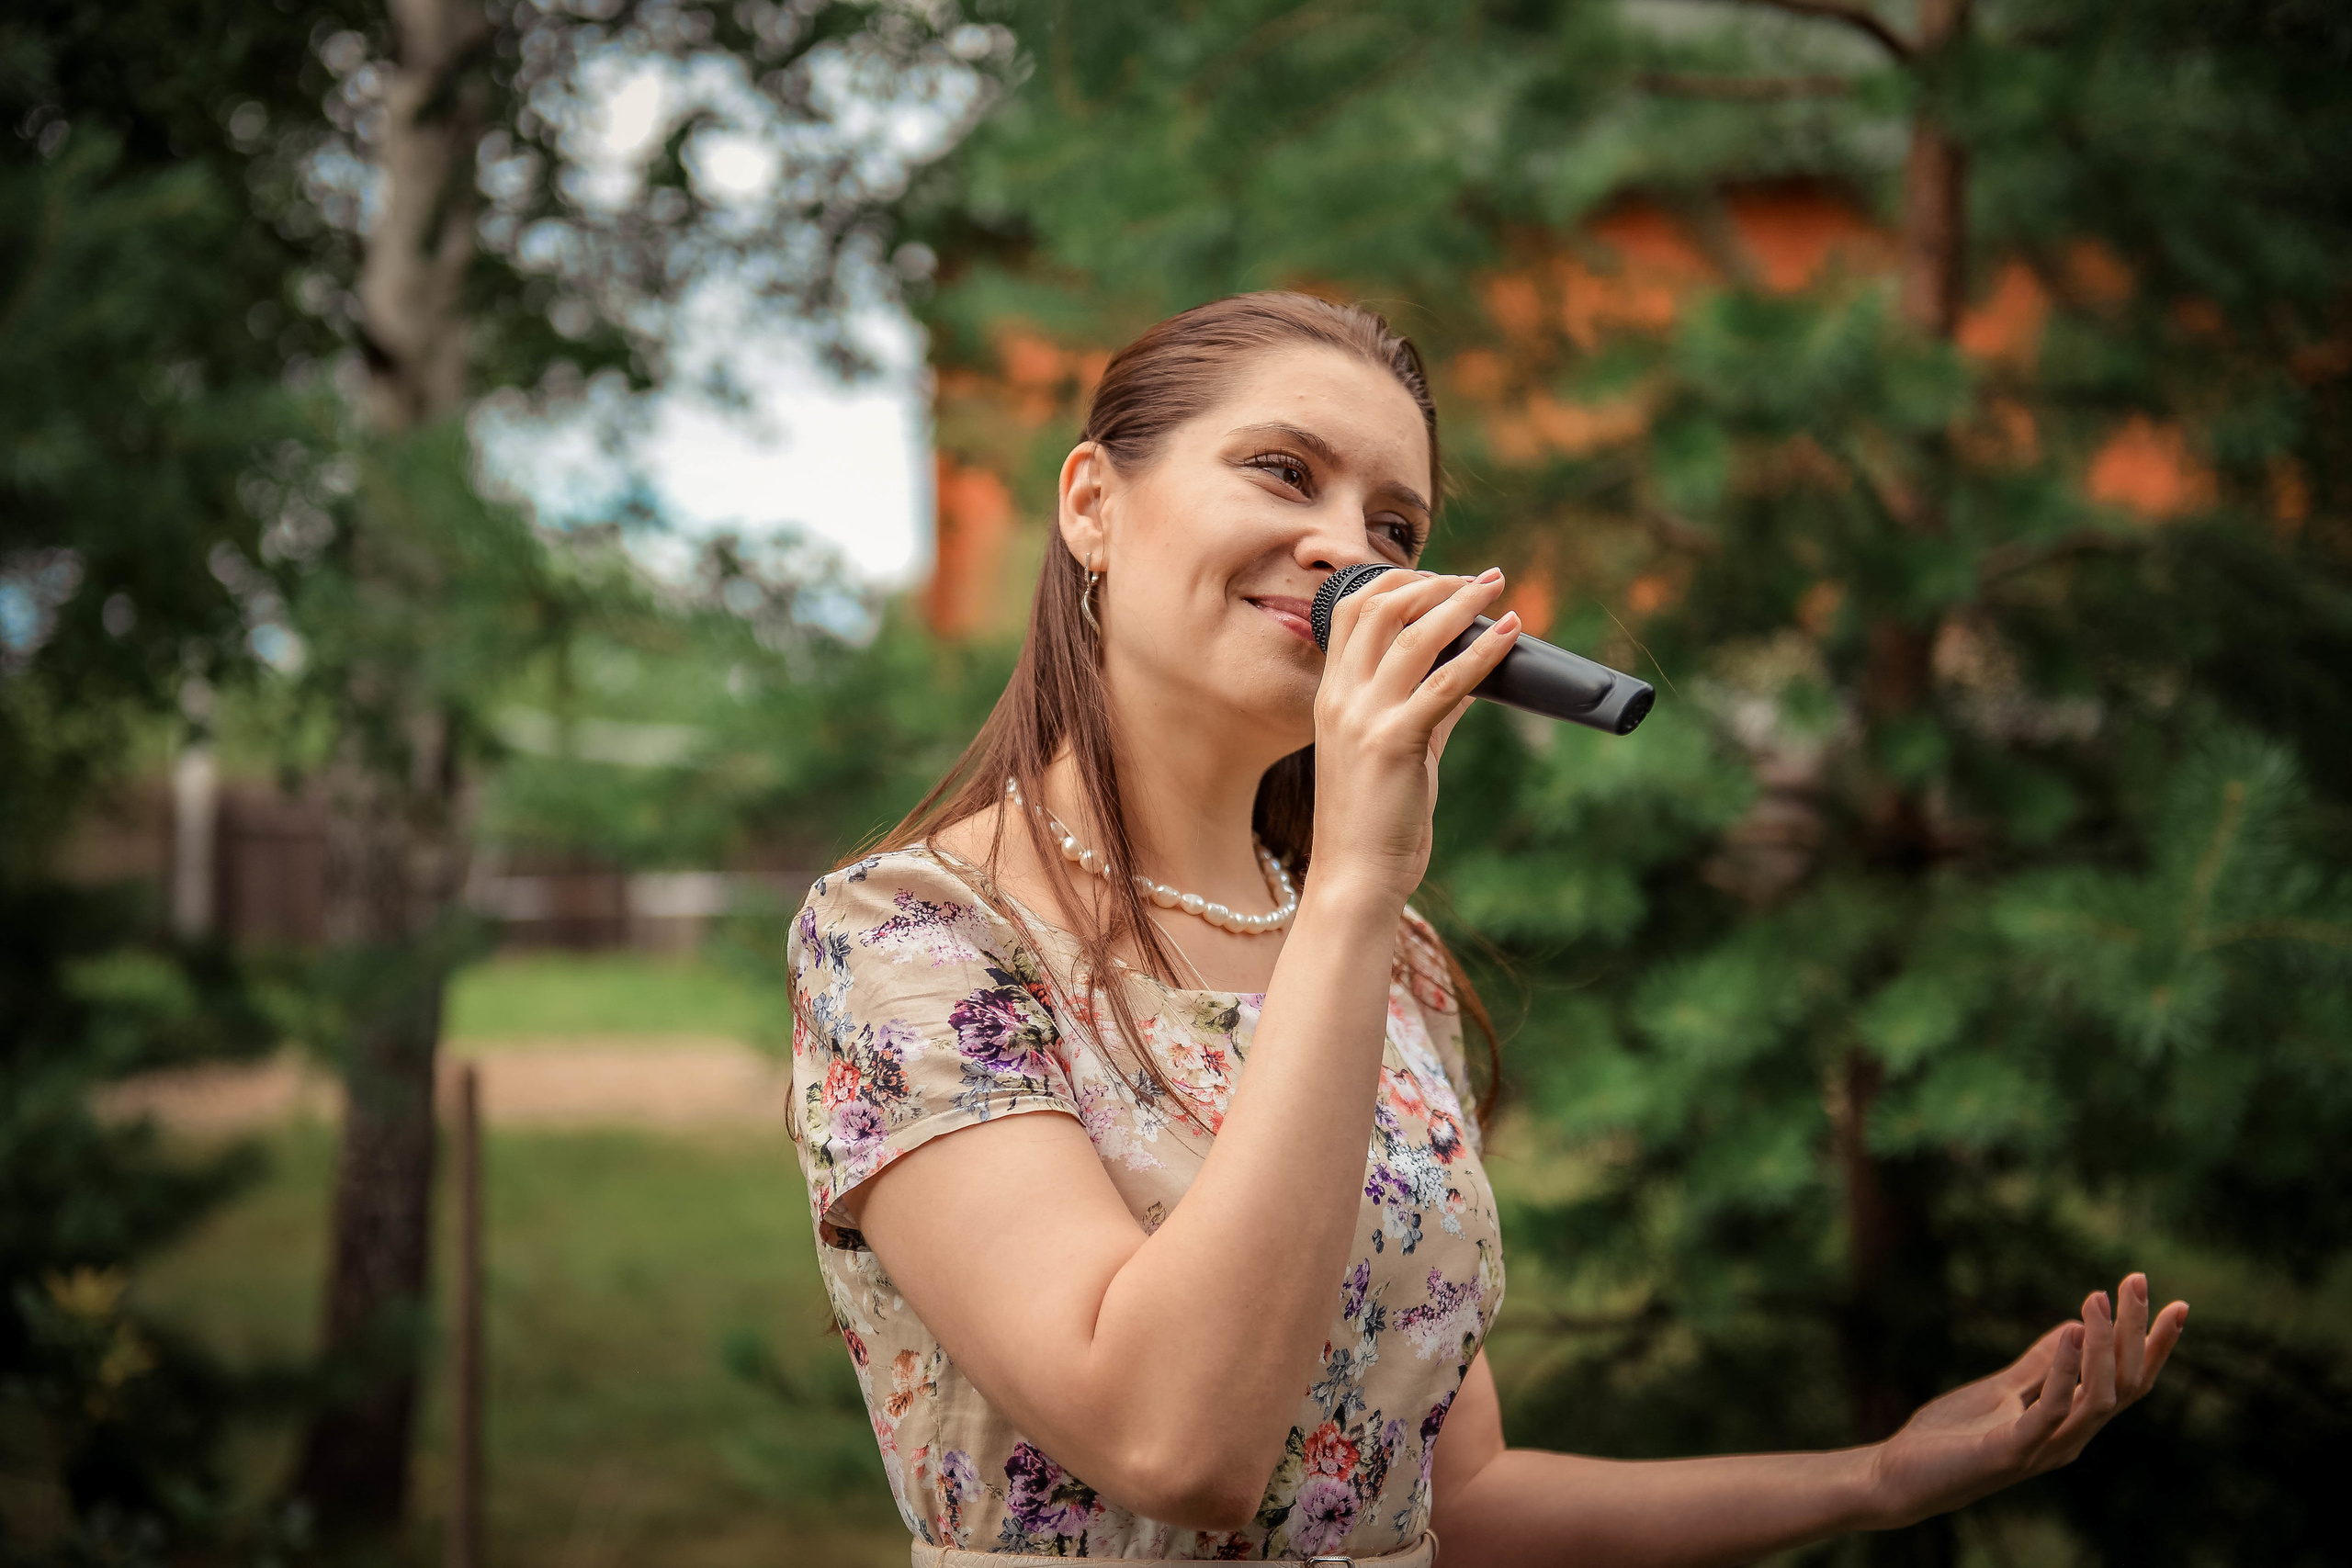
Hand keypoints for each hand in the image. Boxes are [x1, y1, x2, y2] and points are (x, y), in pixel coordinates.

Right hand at [1307, 567, 1518, 903]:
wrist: (1355, 877)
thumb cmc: (1377, 821)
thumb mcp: (1399, 751)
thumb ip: (1429, 709)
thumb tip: (1472, 676)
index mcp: (1333, 696)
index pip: (1354, 611)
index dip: (1399, 582)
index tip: (1443, 580)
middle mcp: (1341, 699)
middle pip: (1379, 608)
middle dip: (1432, 583)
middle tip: (1479, 579)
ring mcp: (1364, 719)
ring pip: (1414, 636)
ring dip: (1461, 604)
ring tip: (1497, 590)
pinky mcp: (1394, 743)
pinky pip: (1445, 683)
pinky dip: (1482, 651)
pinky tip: (1509, 634)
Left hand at [1867, 1272, 2188, 1529]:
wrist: (1900, 1476)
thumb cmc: (1950, 1439)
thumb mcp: (2000, 1391)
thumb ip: (2036, 1366)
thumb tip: (2073, 1328)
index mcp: (2070, 1424)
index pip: (2128, 1384)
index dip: (2155, 1347)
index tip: (2179, 1306)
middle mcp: (2069, 1439)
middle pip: (2125, 1386)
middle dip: (2136, 1332)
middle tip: (2136, 1280)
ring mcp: (2045, 1448)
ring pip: (2100, 1398)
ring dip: (2103, 1345)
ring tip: (2098, 1296)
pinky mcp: (2012, 1451)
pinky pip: (2051, 1409)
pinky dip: (2063, 1370)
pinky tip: (2068, 1331)